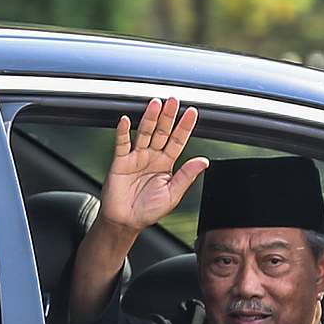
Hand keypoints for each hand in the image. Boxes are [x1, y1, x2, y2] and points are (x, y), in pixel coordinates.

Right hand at [99, 97, 208, 232]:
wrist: (126, 222)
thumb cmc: (149, 210)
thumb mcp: (173, 195)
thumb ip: (186, 176)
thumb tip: (204, 161)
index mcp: (166, 164)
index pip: (178, 141)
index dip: (184, 127)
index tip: (192, 112)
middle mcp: (152, 157)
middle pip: (162, 132)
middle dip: (168, 116)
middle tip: (173, 100)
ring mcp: (136, 157)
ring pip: (144, 133)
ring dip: (149, 118)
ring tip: (155, 104)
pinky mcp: (120, 162)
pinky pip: (122, 144)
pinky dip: (123, 132)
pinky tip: (125, 121)